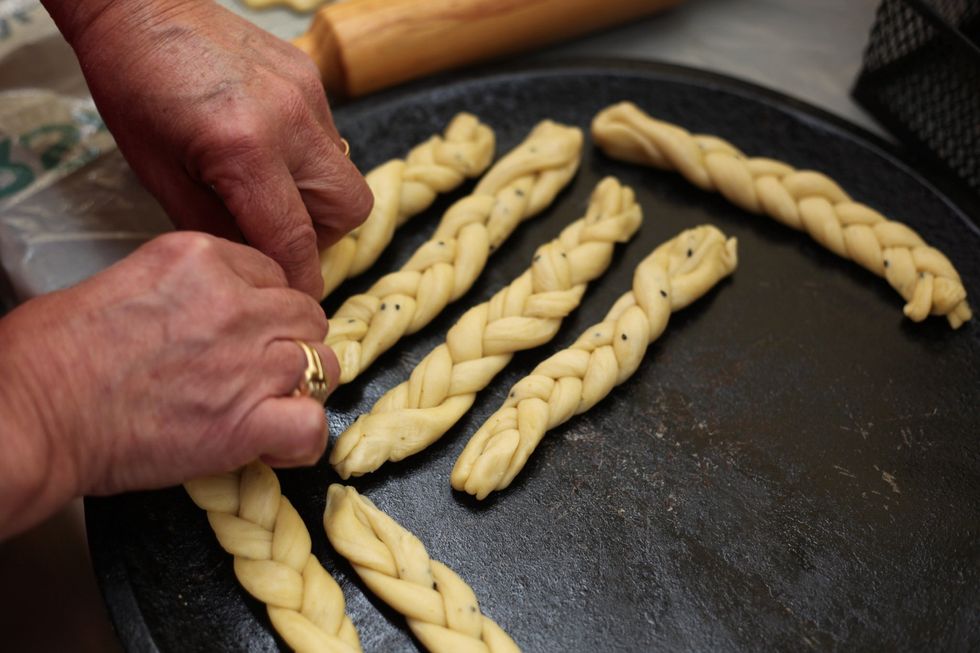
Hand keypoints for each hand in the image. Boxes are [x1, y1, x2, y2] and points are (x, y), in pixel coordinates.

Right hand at [0, 233, 337, 537]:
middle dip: (289, 343)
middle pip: (305, 315)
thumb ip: (187, 291)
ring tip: (266, 406)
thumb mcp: (124, 283)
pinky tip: (274, 445)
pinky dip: (302, 439)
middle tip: (258, 371)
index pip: (272, 274)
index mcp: (201, 258)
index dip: (266, 308)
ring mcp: (248, 361)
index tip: (247, 333)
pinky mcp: (246, 421)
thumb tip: (212, 315)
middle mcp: (235, 303)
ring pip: (322, 363)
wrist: (30, 414)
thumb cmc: (51, 356)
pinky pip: (312, 423)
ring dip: (301, 386)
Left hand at [45, 0, 372, 297]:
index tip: (293, 301)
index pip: (295, 240)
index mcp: (244, 150)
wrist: (140, 7)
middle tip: (278, 234)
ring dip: (317, 199)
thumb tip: (257, 265)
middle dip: (321, 237)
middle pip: (349, 210)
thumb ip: (217, 229)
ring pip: (345, 175)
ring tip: (270, 191)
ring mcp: (308, 95)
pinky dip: (306, 160)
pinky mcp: (311, 78)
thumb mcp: (159, 176)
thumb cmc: (134, 89)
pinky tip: (267, 148)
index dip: (299, 282)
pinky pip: (328, 140)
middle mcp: (290, 121)